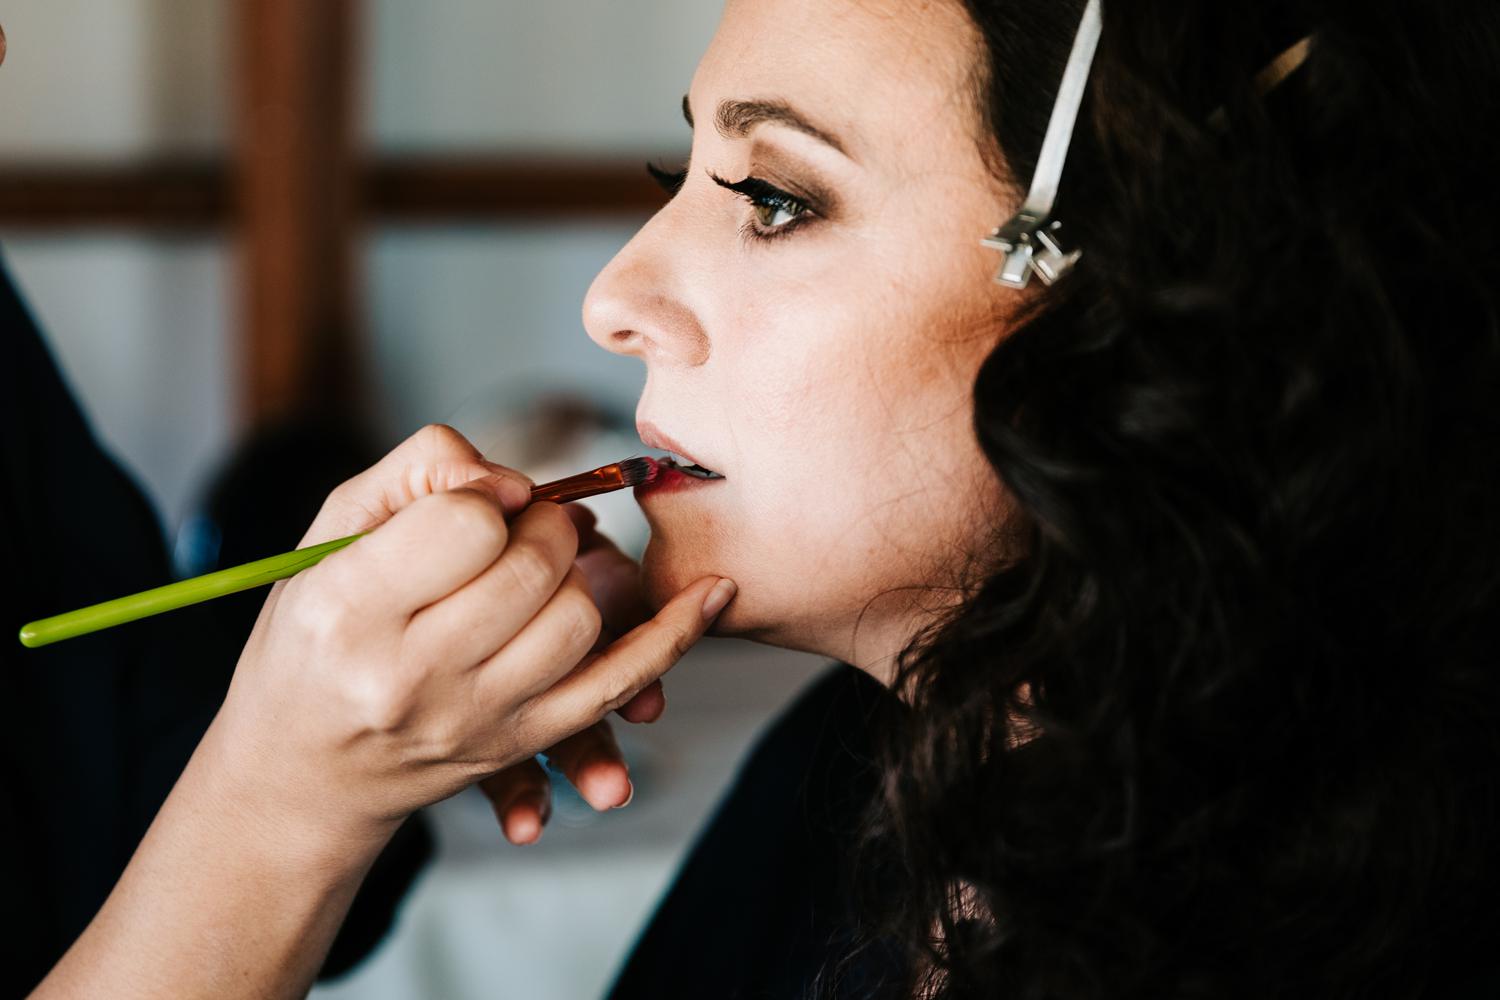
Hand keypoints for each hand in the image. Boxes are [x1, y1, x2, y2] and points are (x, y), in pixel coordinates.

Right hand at [197, 424, 736, 858]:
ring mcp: (474, 719)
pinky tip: (713, 594)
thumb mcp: (329, 536)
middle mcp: (412, 676)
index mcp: (350, 611)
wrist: (299, 772)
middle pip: (532, 568)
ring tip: (554, 563)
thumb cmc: (311, 638)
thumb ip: (416, 473)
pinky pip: (618, 685)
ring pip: (580, 619)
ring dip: (587, 569)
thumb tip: (512, 479)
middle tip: (521, 527)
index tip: (477, 506)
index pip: (462, 524)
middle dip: (543, 526)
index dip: (485, 497)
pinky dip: (674, 636)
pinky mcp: (521, 741)